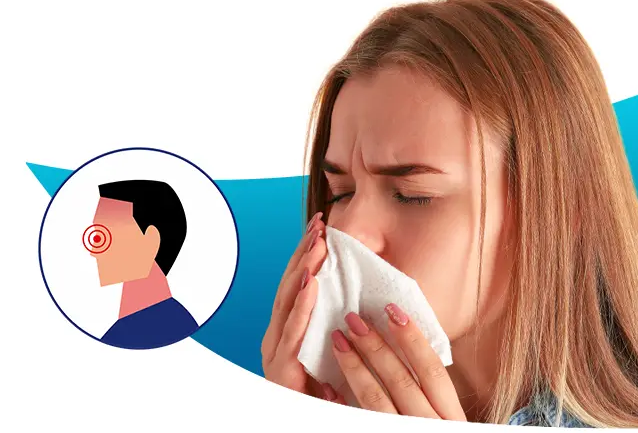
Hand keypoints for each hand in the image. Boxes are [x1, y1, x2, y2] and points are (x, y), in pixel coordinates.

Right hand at [261, 212, 343, 401]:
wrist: (311, 425)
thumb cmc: (329, 399)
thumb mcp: (339, 358)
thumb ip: (342, 333)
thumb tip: (360, 306)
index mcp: (291, 333)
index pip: (300, 286)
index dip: (309, 256)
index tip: (323, 229)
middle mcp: (279, 339)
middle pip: (292, 287)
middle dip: (304, 254)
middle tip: (320, 225)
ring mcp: (276, 352)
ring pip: (289, 301)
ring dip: (303, 269)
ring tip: (317, 242)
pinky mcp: (281, 369)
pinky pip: (293, 331)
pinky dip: (302, 304)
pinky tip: (311, 280)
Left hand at [331, 304, 466, 420]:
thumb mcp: (444, 419)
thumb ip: (428, 390)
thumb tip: (406, 342)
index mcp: (449, 416)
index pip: (432, 370)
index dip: (413, 339)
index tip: (392, 310)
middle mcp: (428, 426)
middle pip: (401, 380)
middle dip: (375, 346)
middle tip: (353, 318)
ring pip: (376, 401)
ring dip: (354, 368)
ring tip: (338, 340)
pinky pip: (357, 423)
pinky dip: (341, 406)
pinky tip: (326, 388)